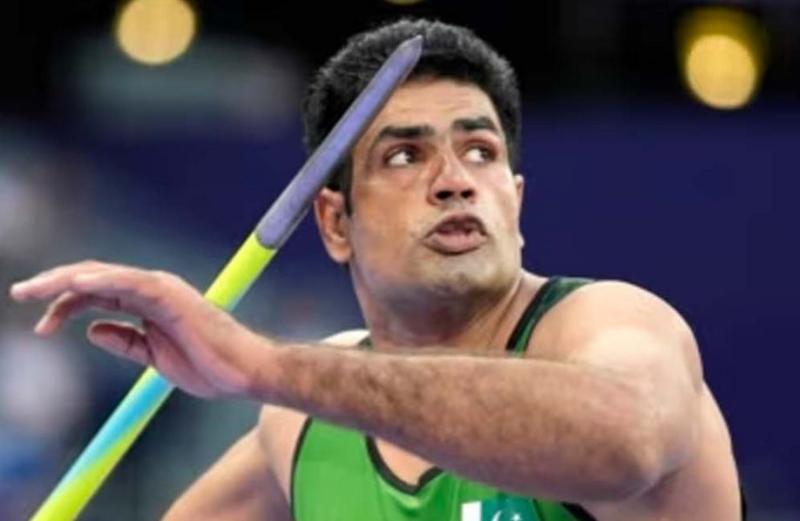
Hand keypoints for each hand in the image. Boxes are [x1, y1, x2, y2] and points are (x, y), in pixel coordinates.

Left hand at [9, 261, 263, 398]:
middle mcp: (152, 290)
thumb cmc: (209, 366)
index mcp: (148, 304)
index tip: (40, 326)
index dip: (65, 306)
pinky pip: (129, 282)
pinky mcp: (170, 294)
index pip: (98, 295)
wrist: (243, 372)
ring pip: (105, 275)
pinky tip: (73, 284)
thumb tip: (91, 331)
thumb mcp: (153, 358)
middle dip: (53, 285)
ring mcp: (161, 289)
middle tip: (19, 293)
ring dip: (65, 280)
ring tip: (32, 290)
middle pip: (95, 279)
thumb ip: (125, 342)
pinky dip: (101, 280)